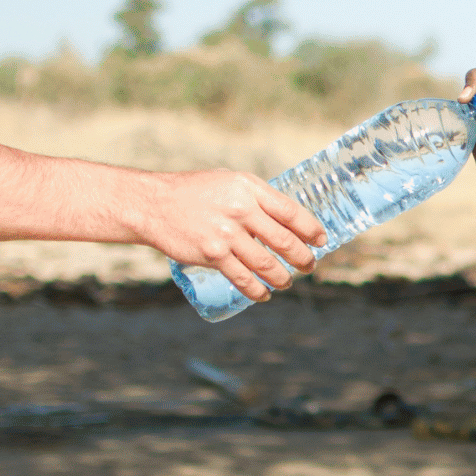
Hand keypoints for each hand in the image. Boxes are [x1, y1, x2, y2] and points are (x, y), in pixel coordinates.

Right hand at [128, 169, 326, 301]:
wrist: (153, 204)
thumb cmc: (196, 191)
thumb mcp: (231, 181)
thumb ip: (258, 198)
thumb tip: (287, 218)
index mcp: (249, 189)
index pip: (291, 212)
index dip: (311, 229)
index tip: (321, 240)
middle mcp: (240, 211)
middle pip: (283, 240)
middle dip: (302, 257)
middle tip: (309, 265)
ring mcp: (226, 235)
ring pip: (266, 263)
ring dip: (282, 277)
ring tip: (288, 282)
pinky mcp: (212, 255)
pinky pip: (242, 278)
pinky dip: (257, 290)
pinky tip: (264, 294)